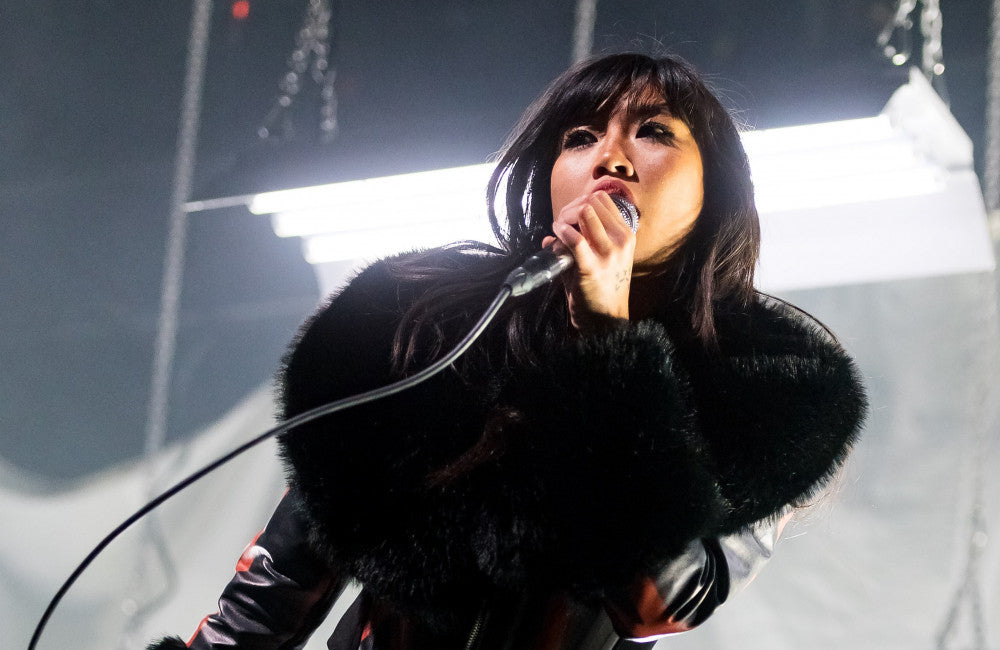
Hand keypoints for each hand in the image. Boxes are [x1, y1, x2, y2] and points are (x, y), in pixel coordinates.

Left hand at [542, 190, 635, 331]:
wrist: (607, 318)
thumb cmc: (602, 288)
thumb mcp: (601, 259)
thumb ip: (581, 241)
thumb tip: (550, 236)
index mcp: (626, 234)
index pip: (603, 199)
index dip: (581, 202)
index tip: (570, 216)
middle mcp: (622, 240)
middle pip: (591, 202)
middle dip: (570, 208)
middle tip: (561, 222)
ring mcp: (609, 253)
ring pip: (584, 213)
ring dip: (565, 218)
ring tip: (558, 230)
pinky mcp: (592, 266)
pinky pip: (575, 238)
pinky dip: (561, 232)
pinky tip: (556, 235)